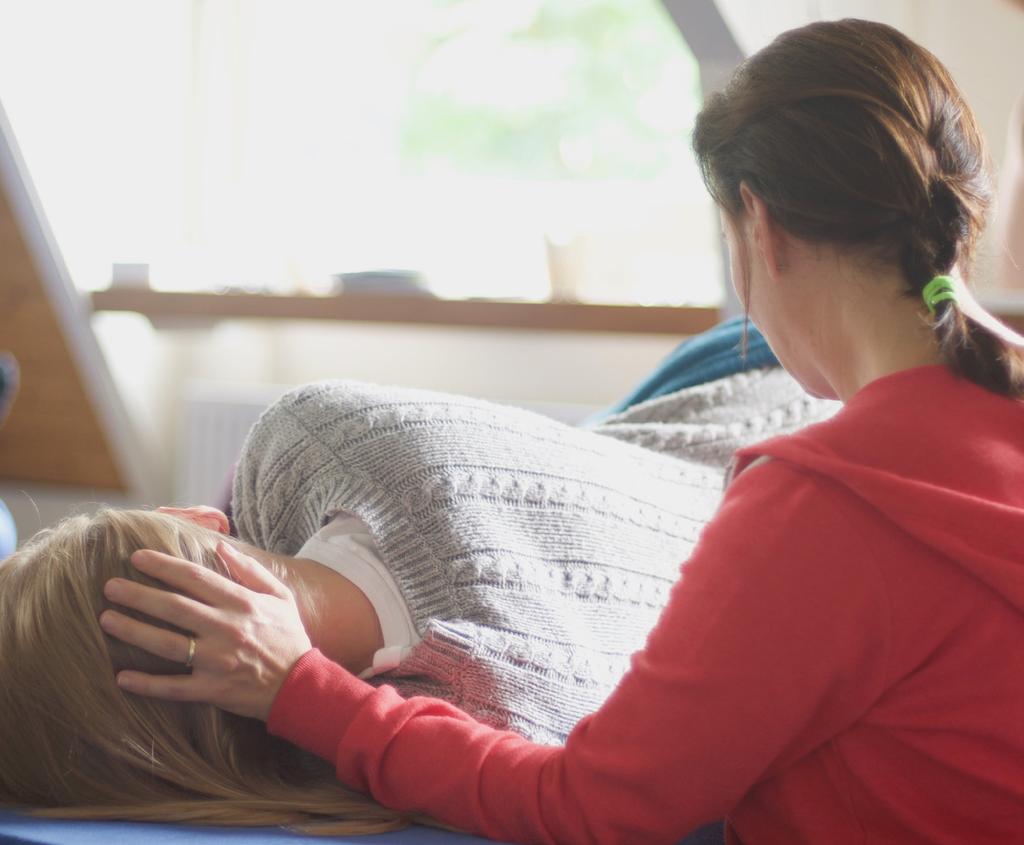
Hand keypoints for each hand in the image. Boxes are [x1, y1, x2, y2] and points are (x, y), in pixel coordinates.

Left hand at [99, 541, 311, 720]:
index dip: (164, 566)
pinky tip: (122, 677)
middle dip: (138, 595)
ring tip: (107, 620)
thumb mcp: (280, 596)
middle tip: (110, 586)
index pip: (195, 578)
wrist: (302, 686)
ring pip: (167, 644)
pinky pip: (173, 688)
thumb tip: (220, 546)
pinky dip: (147, 684)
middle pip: (174, 608)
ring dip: (134, 631)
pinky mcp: (212, 690)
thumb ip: (251, 570)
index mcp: (242, 603)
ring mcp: (217, 661)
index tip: (137, 558)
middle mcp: (226, 629)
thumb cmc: (290, 637)